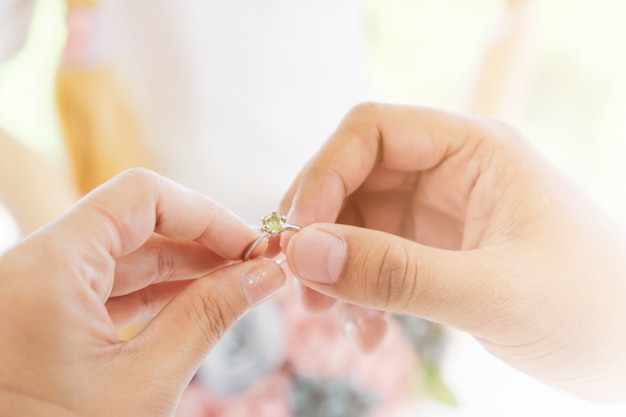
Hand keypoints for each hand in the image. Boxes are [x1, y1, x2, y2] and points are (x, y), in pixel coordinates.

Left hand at [0, 168, 284, 415]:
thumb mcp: (145, 383)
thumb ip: (208, 316)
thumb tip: (265, 274)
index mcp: (49, 265)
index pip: (141, 197)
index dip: (205, 213)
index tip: (252, 243)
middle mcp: (36, 266)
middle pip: (136, 224)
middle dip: (202, 243)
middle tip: (258, 266)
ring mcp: (37, 292)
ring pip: (125, 257)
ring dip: (185, 269)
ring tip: (239, 285)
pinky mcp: (44, 319)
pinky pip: (109, 289)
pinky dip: (157, 295)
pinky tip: (199, 303)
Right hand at [280, 103, 625, 401]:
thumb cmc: (593, 309)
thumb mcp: (492, 292)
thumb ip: (395, 274)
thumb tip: (303, 254)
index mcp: (473, 150)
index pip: (371, 131)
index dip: (323, 174)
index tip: (298, 235)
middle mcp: (450, 173)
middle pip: (354, 177)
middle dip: (320, 229)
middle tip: (300, 284)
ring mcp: (441, 215)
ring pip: (358, 224)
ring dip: (333, 269)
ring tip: (328, 317)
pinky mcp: (437, 254)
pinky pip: (377, 261)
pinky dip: (360, 294)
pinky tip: (367, 334)